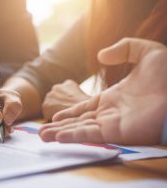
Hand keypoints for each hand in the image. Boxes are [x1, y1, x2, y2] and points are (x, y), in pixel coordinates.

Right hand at [39, 38, 166, 144]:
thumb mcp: (145, 52)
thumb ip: (123, 49)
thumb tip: (101, 54)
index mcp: (113, 98)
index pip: (85, 107)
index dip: (70, 113)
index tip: (55, 117)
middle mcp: (110, 113)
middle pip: (78, 122)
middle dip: (59, 128)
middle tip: (42, 133)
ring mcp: (112, 123)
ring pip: (80, 130)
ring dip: (61, 134)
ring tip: (43, 137)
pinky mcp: (116, 132)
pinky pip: (90, 135)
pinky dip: (74, 137)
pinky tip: (59, 138)